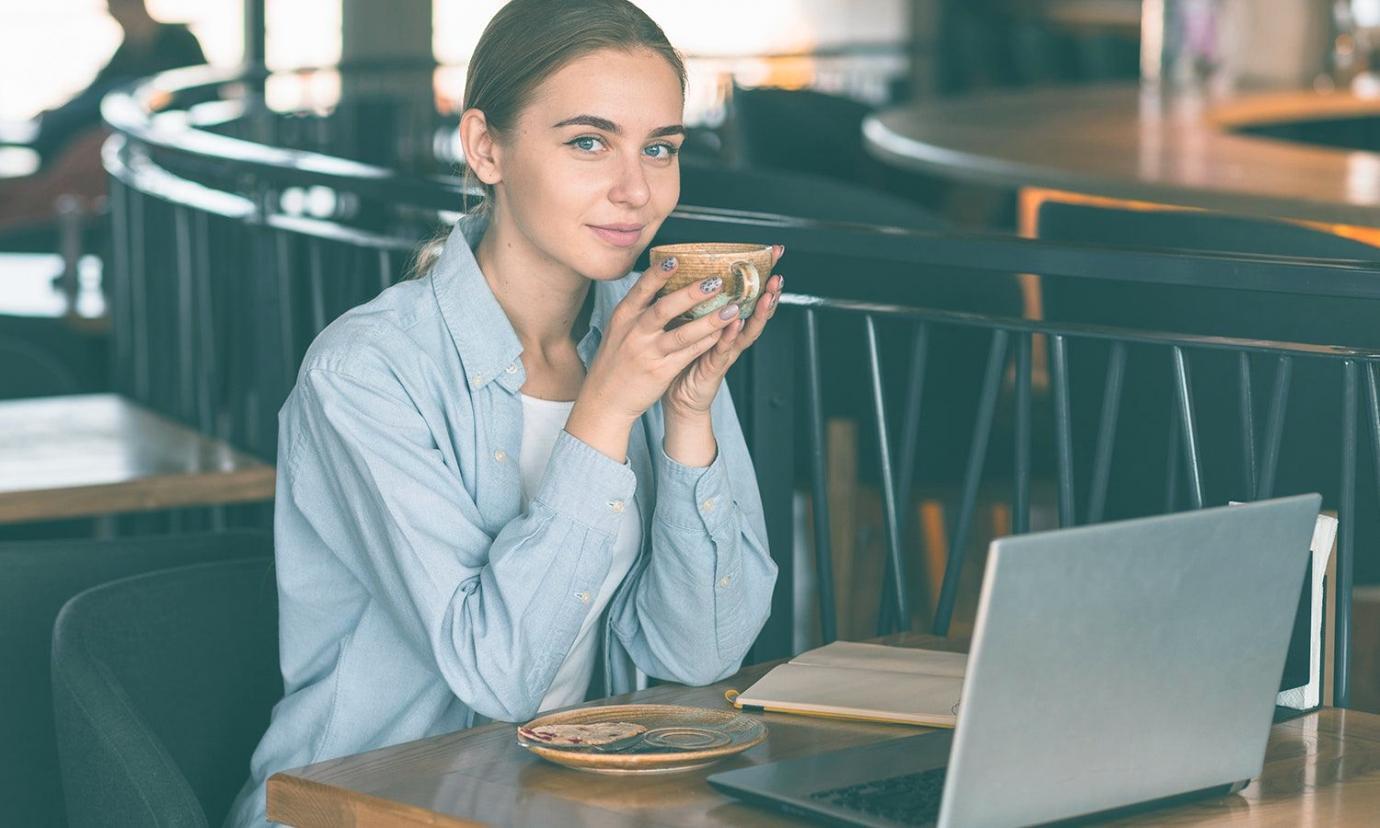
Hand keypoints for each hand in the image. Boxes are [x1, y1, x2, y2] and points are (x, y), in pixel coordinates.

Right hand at [578, 254, 749, 424]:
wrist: (605, 398)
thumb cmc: (615, 361)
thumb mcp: (618, 329)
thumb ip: (638, 308)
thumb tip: (659, 281)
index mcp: (623, 317)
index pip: (641, 289)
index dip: (658, 274)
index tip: (676, 259)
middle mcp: (634, 332)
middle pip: (664, 308)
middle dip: (692, 294)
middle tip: (715, 281)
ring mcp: (648, 353)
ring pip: (682, 333)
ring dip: (709, 320)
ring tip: (731, 309)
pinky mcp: (660, 371)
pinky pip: (688, 354)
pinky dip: (706, 342)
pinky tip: (722, 333)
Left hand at [662, 245, 784, 417]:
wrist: (678, 396)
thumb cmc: (683, 358)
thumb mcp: (690, 323)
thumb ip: (696, 302)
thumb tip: (688, 266)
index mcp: (726, 322)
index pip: (749, 294)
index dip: (762, 274)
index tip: (774, 253)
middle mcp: (732, 335)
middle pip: (757, 311)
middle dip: (770, 292)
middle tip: (778, 275)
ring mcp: (727, 351)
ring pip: (748, 329)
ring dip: (760, 313)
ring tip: (768, 296)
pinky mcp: (716, 366)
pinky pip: (725, 348)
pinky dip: (732, 335)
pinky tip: (736, 322)